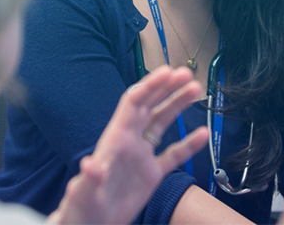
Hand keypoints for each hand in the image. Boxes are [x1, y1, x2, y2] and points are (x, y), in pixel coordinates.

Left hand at [48, 66, 208, 224]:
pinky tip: (202, 134)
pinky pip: (173, 154)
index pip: (134, 102)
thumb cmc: (81, 210)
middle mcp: (130, 141)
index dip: (150, 85)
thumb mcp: (84, 195)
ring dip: (178, 105)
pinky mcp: (151, 174)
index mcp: (116, 139)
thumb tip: (88, 165)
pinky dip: (188, 144)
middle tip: (186, 74)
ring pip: (163, 122)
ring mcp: (142, 156)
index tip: (167, 72)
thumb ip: (89, 179)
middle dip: (167, 87)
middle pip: (151, 105)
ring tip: (196, 90)